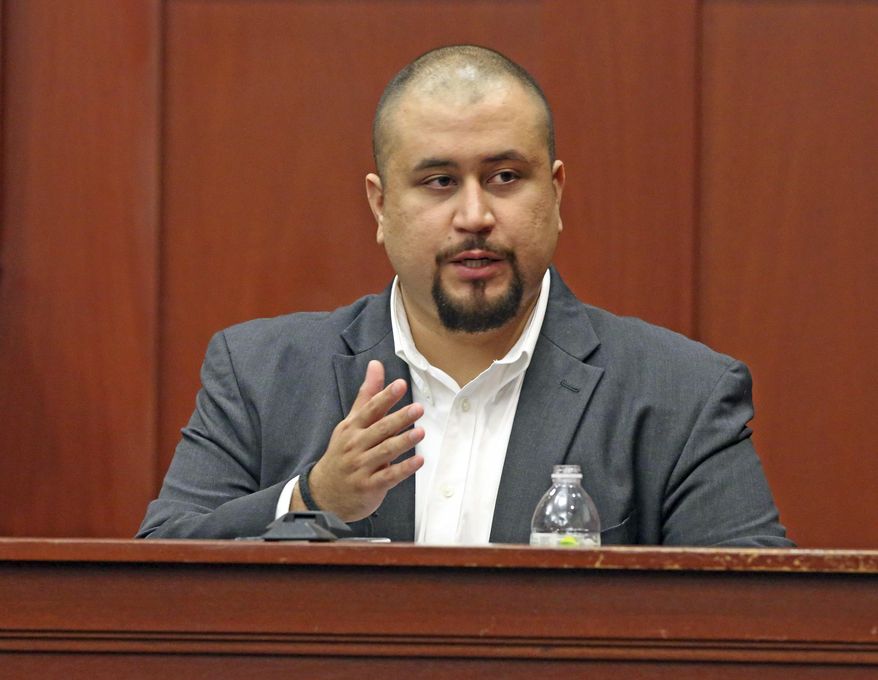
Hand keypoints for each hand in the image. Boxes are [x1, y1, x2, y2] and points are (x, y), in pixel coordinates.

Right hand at [298, 360, 424, 521]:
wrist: (325, 493)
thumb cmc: (343, 453)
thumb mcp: (351, 423)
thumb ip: (367, 395)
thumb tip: (376, 365)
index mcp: (352, 428)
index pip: (370, 409)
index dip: (385, 397)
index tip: (400, 385)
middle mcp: (355, 445)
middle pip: (379, 429)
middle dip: (399, 418)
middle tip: (418, 408)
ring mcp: (361, 467)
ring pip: (385, 452)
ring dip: (403, 442)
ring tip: (420, 432)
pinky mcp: (369, 486)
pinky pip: (388, 477)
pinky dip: (404, 469)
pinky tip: (419, 461)